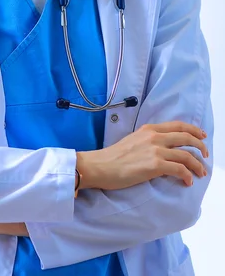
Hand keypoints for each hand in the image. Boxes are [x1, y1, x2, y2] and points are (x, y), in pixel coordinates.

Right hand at [77, 121, 208, 189]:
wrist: (101, 166)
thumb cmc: (113, 157)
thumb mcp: (133, 140)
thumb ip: (149, 141)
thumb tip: (162, 150)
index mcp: (149, 129)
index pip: (178, 126)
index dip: (194, 130)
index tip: (202, 136)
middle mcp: (154, 137)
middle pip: (186, 138)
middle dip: (201, 146)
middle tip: (205, 155)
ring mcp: (155, 150)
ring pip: (187, 155)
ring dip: (198, 165)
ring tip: (200, 173)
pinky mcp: (154, 166)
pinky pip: (180, 170)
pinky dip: (187, 176)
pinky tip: (187, 182)